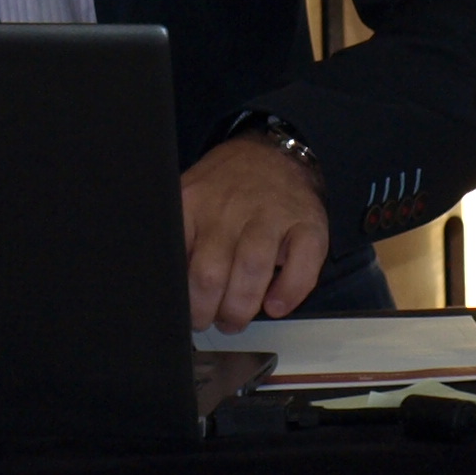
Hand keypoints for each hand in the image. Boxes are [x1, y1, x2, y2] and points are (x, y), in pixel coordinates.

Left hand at [181, 134, 331, 330]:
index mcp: (194, 203)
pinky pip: (301, 265)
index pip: (178, 258)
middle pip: (211, 272)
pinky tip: (276, 306)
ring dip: (241, 307)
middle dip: (208, 310)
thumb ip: (180, 235)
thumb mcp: (191, 198)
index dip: (182, 297)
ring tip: (235, 320)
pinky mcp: (307, 224)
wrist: (276, 153)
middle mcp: (230, 208)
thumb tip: (168, 284)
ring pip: (251, 269)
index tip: (185, 312)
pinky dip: (289, 293)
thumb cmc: (229, 186)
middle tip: (211, 321)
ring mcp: (271, 215)